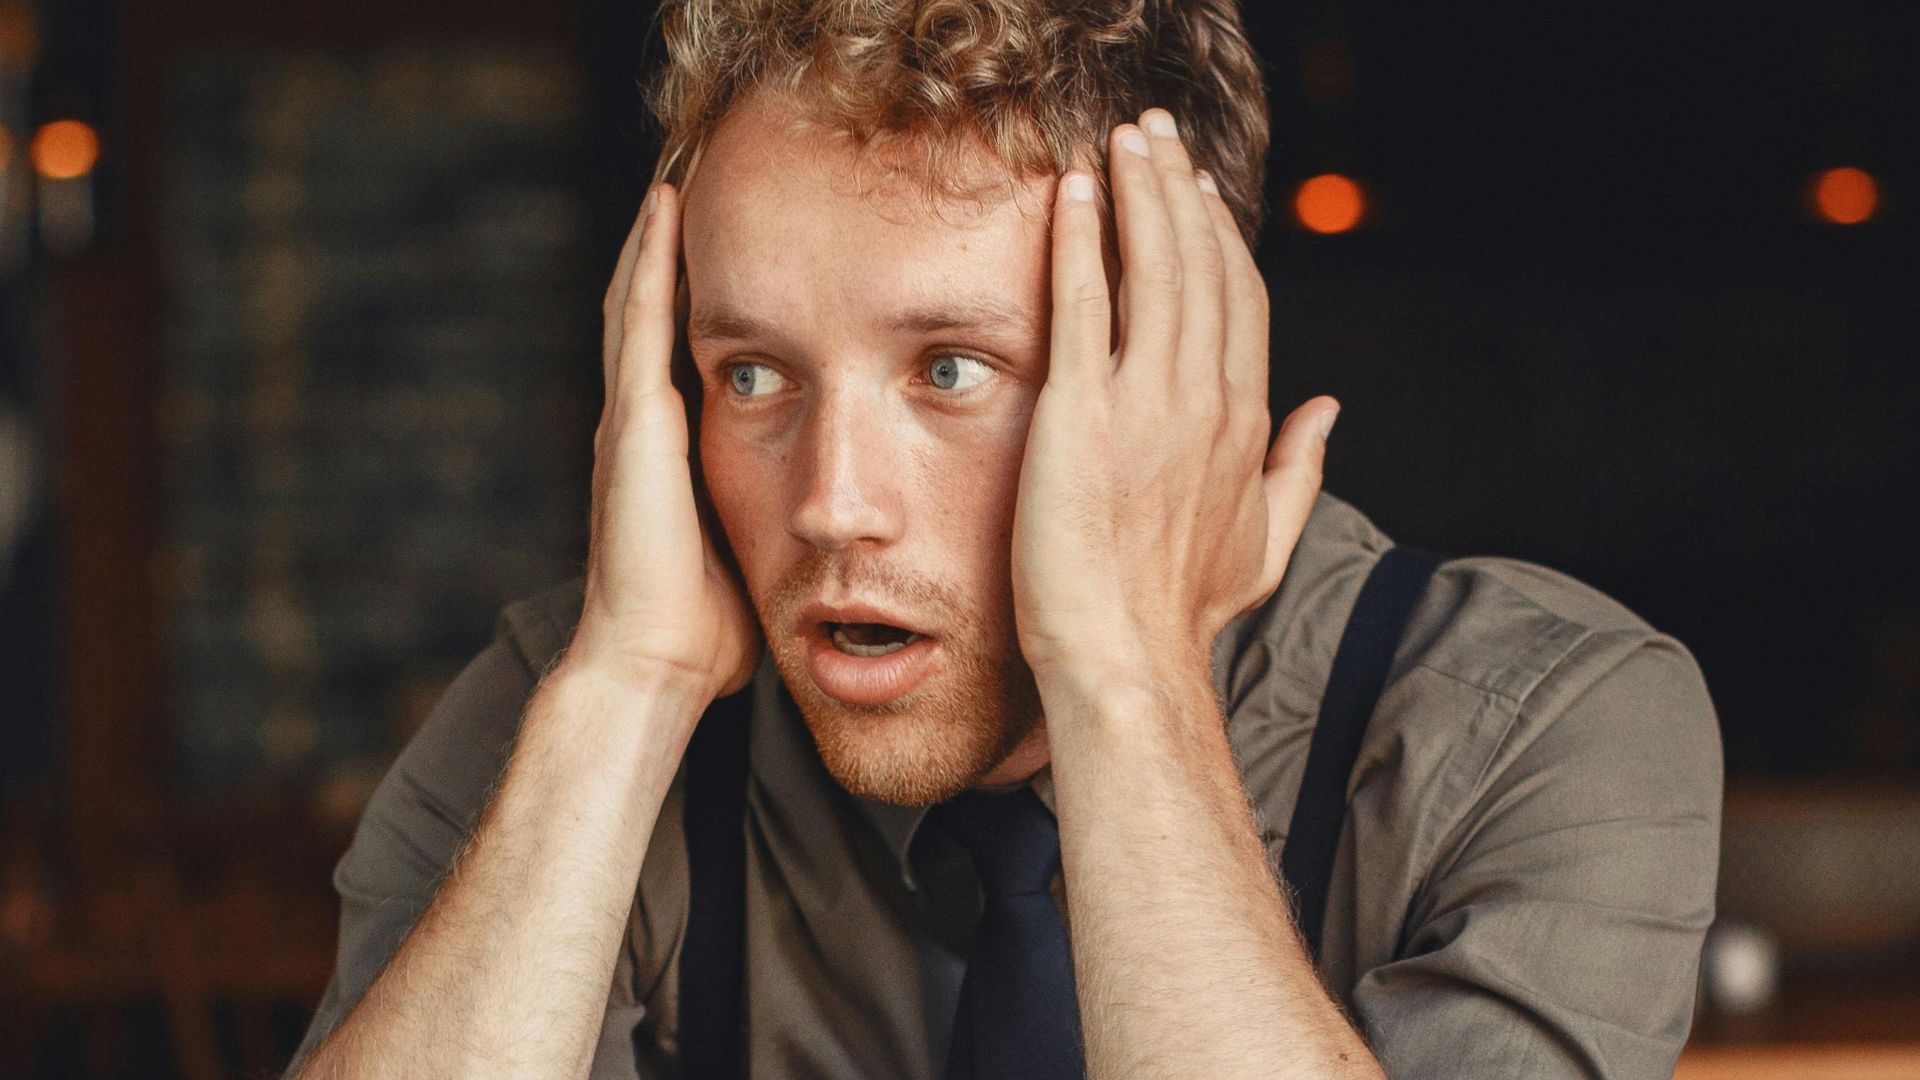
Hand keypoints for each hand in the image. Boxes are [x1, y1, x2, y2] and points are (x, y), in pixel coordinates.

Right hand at [564, 185, 759, 701]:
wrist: (656, 665)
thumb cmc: (709, 629)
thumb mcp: (757, 553)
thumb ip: (781, 523)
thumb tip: (843, 528)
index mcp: (673, 449)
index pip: (690, 345)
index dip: (705, 286)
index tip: (741, 234)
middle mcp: (645, 421)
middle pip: (658, 304)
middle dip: (678, 241)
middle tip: (704, 169)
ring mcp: (632, 418)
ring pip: (640, 296)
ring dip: (659, 230)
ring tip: (684, 163)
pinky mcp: (634, 423)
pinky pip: (639, 322)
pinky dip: (649, 260)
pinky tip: (664, 206)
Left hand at [1012, 111, 1337, 687]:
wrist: (1127, 655)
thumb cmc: (1183, 611)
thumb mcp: (1266, 541)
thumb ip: (1300, 470)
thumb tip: (1331, 410)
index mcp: (1248, 421)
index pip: (1241, 301)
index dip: (1221, 236)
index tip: (1198, 190)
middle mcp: (1207, 399)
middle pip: (1203, 266)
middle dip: (1179, 190)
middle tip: (1155, 135)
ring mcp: (1149, 401)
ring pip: (1155, 267)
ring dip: (1140, 193)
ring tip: (1124, 141)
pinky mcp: (1082, 412)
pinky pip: (1084, 303)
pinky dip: (1082, 240)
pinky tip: (1075, 193)